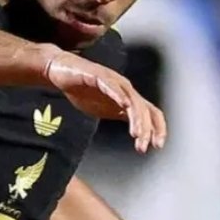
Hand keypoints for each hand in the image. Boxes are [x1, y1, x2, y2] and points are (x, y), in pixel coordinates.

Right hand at [44, 51, 166, 153]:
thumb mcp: (105, 109)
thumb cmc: (83, 90)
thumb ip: (120, 115)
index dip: (157, 129)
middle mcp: (126, 89)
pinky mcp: (99, 75)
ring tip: (135, 133)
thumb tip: (137, 132)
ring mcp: (114, 81)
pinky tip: (124, 105)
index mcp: (129, 98)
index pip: (151, 113)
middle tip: (142, 147)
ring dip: (136, 118)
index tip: (157, 146)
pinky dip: (119, 95)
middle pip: (144, 109)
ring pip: (132, 100)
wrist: (63, 71)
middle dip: (146, 130)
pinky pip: (111, 86)